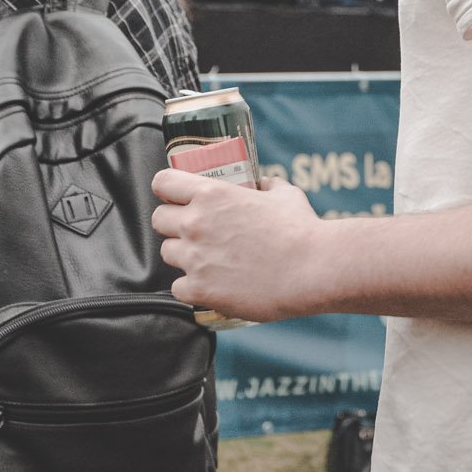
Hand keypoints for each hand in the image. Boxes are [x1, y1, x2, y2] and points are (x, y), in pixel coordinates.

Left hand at [152, 170, 324, 322]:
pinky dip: (191, 288)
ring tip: (206, 260)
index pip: (162, 183)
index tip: (175, 198)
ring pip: (167, 253)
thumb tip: (262, 184)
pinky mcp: (200, 289)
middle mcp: (196, 223)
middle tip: (193, 232)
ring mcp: (195, 258)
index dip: (167, 190)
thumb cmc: (301, 229)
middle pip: (158, 220)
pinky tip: (210, 285)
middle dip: (173, 224)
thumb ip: (266, 186)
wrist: (312, 269)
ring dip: (182, 256)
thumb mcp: (284, 194)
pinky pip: (178, 288)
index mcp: (211, 194)